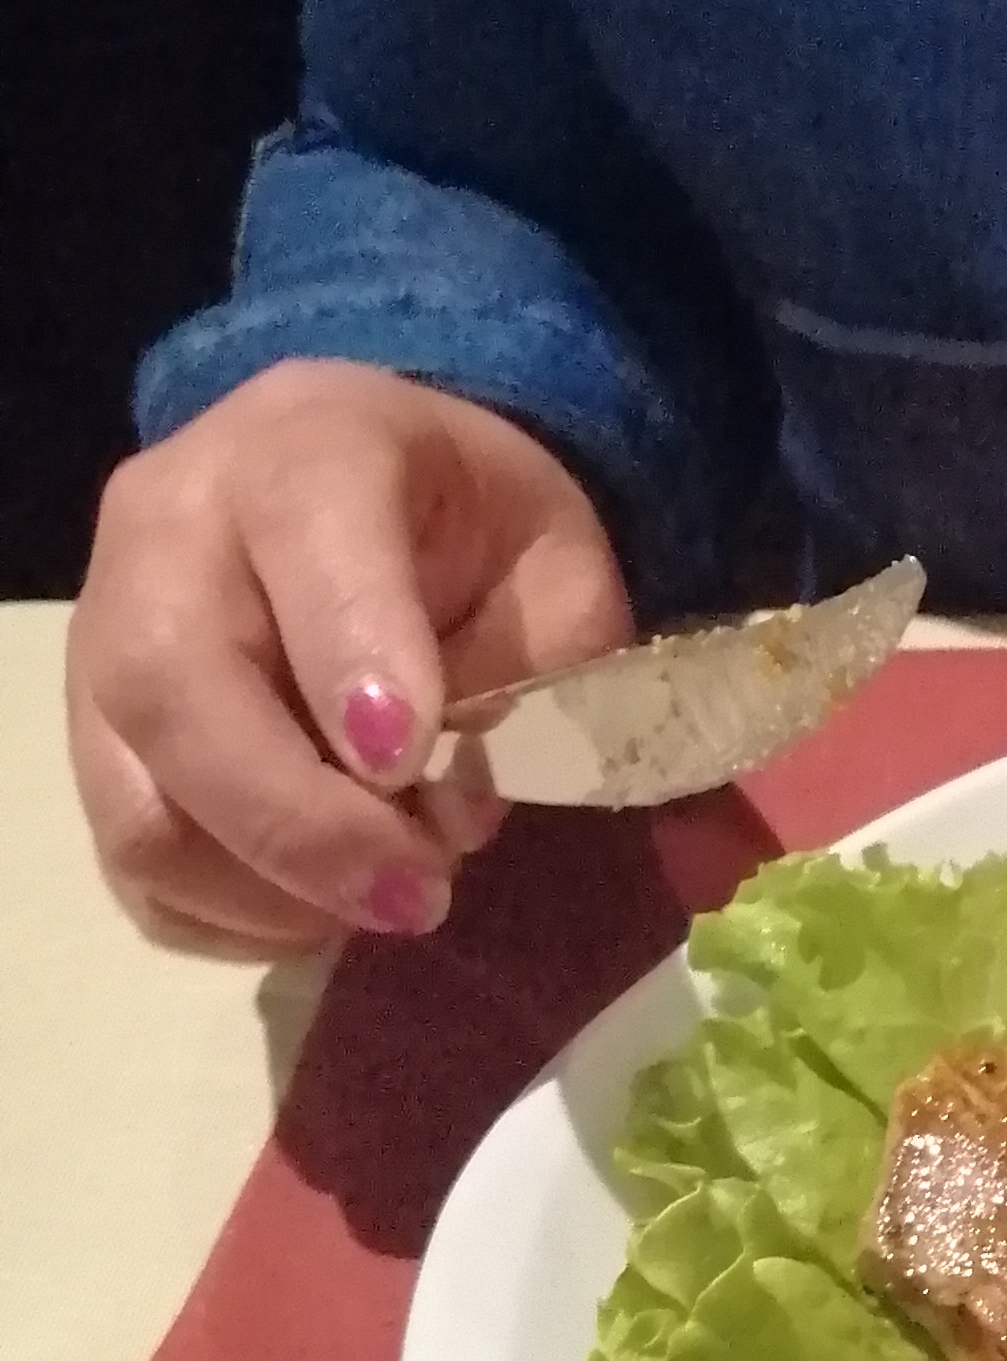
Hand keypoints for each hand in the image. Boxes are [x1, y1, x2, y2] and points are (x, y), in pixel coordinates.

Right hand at [70, 362, 631, 953]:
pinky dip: (232, 916)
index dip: (351, 655)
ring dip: (269, 889)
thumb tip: (450, 809)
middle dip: (299, 822)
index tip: (409, 762)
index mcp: (308, 445)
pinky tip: (322, 904)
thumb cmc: (471, 527)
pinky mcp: (96, 742)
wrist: (363, 490)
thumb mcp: (556, 559)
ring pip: (137, 801)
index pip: (305, 535)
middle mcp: (169, 529)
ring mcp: (105, 639)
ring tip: (386, 899)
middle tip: (417, 894)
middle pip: (172, 686)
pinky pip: (135, 866)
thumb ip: (535, 665)